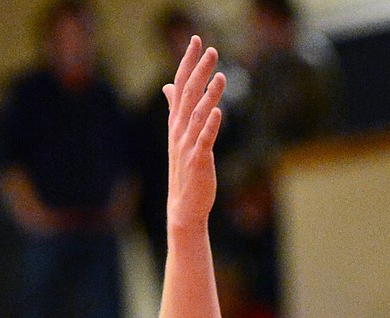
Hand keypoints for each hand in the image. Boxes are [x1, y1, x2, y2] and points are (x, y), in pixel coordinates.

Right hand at [165, 37, 225, 232]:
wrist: (184, 204)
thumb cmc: (185, 169)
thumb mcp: (178, 135)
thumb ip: (175, 108)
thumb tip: (169, 86)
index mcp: (176, 121)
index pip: (181, 84)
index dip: (188, 62)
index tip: (196, 40)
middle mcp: (180, 129)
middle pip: (189, 94)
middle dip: (199, 71)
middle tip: (211, 49)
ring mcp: (189, 144)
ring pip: (199, 114)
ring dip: (209, 94)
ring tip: (220, 75)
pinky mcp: (199, 160)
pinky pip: (205, 140)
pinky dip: (211, 126)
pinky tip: (218, 111)